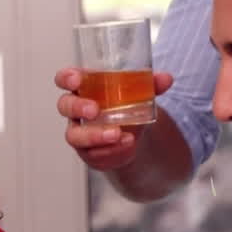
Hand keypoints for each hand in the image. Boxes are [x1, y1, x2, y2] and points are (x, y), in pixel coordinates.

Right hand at [56, 67, 173, 171]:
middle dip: (78, 107)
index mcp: (83, 88)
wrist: (130, 135)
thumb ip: (150, 85)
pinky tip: (126, 144)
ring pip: (75, 135)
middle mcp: (76, 110)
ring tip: (116, 134)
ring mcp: (79, 132)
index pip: (65, 79)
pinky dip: (111, 150)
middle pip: (65, 106)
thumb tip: (166, 79)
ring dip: (95, 135)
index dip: (66, 78)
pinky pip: (93, 153)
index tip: (76, 80)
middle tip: (95, 110)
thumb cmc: (124, 107)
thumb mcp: (138, 93)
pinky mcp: (88, 152)